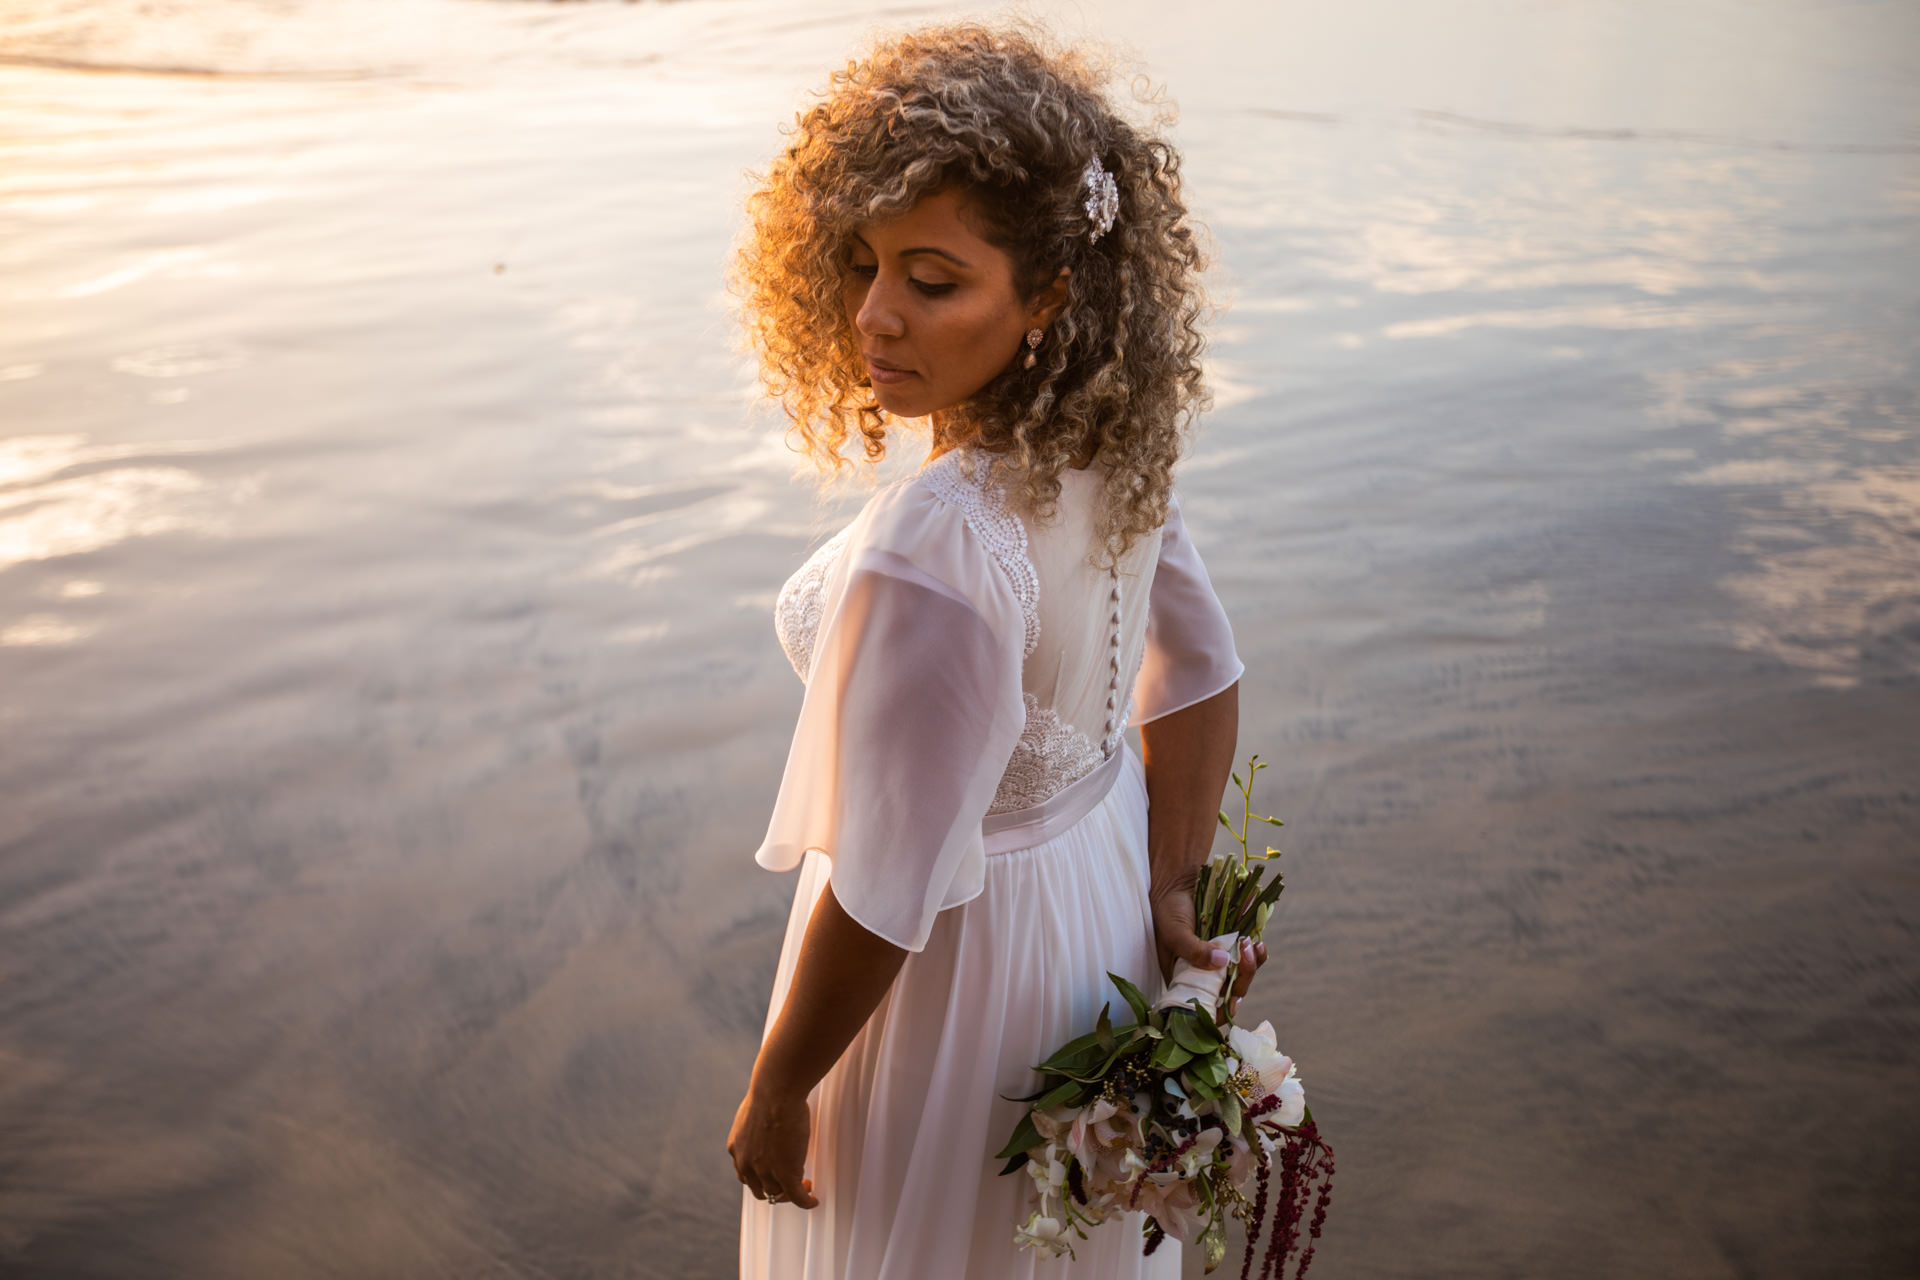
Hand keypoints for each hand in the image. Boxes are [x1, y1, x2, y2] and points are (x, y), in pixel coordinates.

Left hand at [727, 1081, 817, 1209]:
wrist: (777, 1093)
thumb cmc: (770, 1093)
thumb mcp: (753, 1113)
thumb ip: (756, 1126)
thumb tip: (769, 1121)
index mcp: (736, 1148)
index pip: (745, 1174)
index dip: (760, 1177)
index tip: (773, 1174)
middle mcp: (746, 1163)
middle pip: (759, 1188)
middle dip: (774, 1188)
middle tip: (789, 1184)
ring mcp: (765, 1171)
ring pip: (777, 1194)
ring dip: (791, 1194)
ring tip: (804, 1187)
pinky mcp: (785, 1174)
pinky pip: (797, 1197)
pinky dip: (805, 1201)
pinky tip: (813, 1199)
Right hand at [1151, 880, 1266, 1015]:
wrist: (1178, 882)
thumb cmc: (1168, 911)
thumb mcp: (1175, 933)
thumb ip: (1194, 950)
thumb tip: (1222, 961)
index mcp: (1185, 980)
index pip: (1203, 1007)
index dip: (1219, 1011)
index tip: (1233, 1002)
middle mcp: (1204, 975)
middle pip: (1229, 991)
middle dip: (1242, 978)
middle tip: (1246, 953)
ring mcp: (1220, 960)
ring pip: (1242, 975)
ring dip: (1252, 964)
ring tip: (1252, 944)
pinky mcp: (1232, 945)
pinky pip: (1249, 957)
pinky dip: (1256, 952)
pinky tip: (1257, 941)